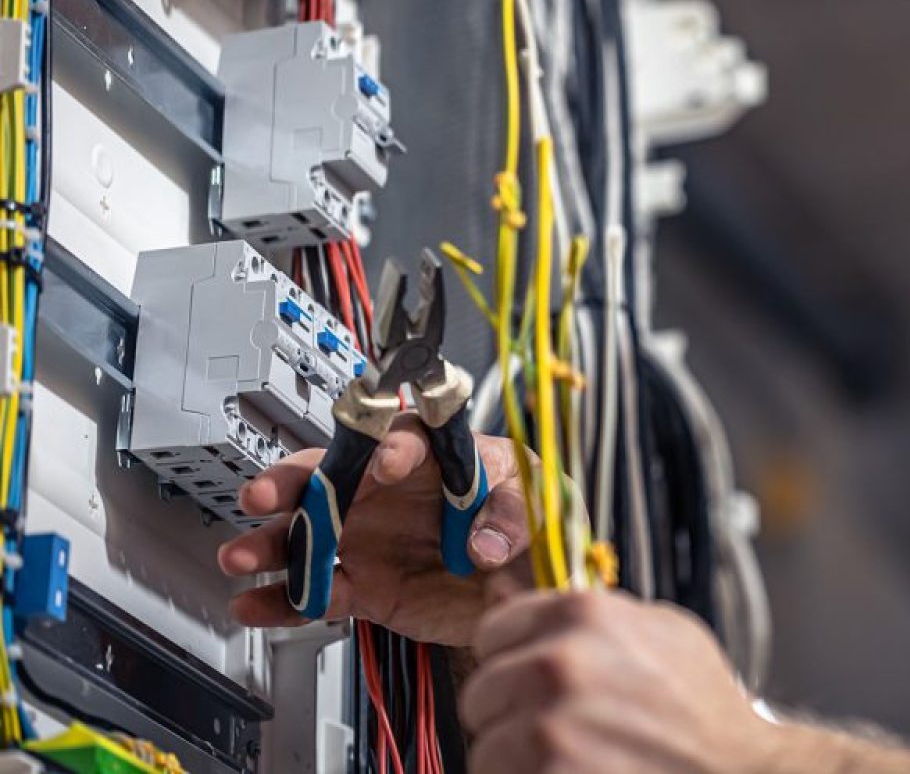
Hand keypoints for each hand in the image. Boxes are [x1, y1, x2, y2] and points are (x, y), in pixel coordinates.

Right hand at [217, 415, 535, 645]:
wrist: (525, 583)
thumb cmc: (526, 519)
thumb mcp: (534, 502)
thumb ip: (511, 515)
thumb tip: (485, 542)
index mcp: (433, 457)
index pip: (403, 439)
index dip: (392, 447)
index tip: (386, 463)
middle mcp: (389, 492)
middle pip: (330, 476)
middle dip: (292, 483)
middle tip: (264, 494)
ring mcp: (371, 539)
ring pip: (310, 535)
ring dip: (271, 545)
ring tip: (240, 556)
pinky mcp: (367, 586)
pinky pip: (318, 591)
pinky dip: (284, 601)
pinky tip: (254, 604)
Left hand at [461, 585, 779, 773]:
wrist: (740, 773)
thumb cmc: (703, 708)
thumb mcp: (661, 630)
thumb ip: (589, 612)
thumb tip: (509, 592)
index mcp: (583, 614)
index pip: (492, 631)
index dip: (511, 659)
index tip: (530, 679)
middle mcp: (559, 664)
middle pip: (480, 692)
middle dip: (510, 713)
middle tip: (556, 728)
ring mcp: (550, 727)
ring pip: (485, 747)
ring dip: (515, 760)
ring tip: (569, 758)